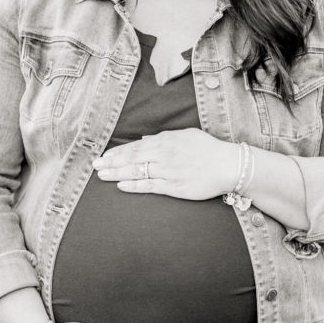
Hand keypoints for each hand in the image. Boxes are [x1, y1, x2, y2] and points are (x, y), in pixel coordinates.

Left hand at [92, 128, 237, 199]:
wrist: (228, 166)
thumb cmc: (207, 149)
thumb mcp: (184, 135)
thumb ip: (163, 137)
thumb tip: (144, 139)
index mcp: (165, 141)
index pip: (135, 147)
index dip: (118, 152)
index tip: (104, 156)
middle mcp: (163, 155)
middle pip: (131, 159)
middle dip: (111, 163)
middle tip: (95, 166)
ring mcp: (167, 172)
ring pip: (137, 173)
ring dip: (117, 174)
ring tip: (102, 176)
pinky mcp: (173, 187)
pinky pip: (149, 186)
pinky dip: (134, 186)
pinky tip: (121, 186)